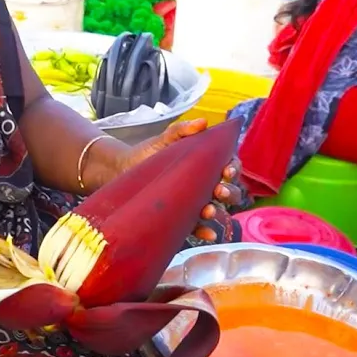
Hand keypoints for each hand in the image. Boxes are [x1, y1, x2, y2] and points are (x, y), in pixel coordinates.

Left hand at [123, 120, 248, 244]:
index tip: (226, 170)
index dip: (233, 168)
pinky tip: (207, 233)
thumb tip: (202, 122)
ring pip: (216, 208)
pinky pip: (198, 227)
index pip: (229, 165)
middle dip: (229, 191)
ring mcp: (194, 202)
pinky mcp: (182, 217)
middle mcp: (204, 184)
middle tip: (219, 190)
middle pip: (228, 190)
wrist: (122, 171)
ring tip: (208, 209)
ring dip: (217, 211)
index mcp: (205, 163)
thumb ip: (182, 130)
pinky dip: (205, 231)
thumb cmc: (148, 153)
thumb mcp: (164, 139)